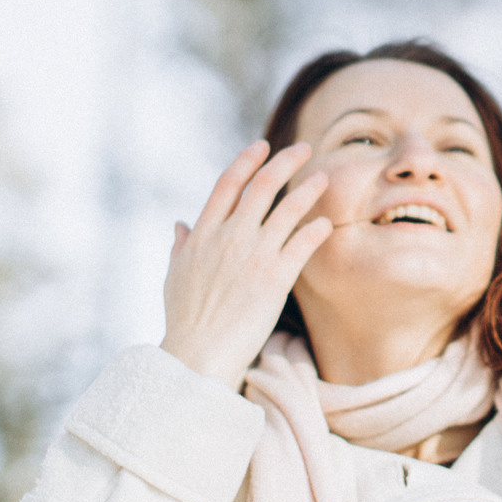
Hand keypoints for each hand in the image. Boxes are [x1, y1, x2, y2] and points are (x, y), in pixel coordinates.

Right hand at [160, 140, 333, 388]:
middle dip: (286, 162)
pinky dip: (317, 229)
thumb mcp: (174, 278)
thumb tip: (180, 224)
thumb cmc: (185, 321)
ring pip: (288, 208)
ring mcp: (253, 255)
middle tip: (304, 149)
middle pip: (262, 186)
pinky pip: (303, 243)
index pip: (228, 184)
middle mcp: (229, 237)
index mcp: (203, 234)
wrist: (199, 355)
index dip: (247, 161)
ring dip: (309, 189)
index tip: (263, 146)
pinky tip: (327, 223)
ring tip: (324, 178)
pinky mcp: (275, 277)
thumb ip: (180, 247)